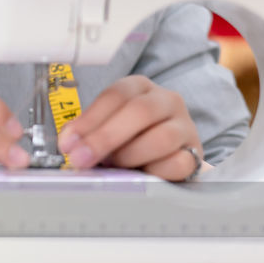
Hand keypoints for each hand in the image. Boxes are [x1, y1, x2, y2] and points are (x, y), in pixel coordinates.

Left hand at [57, 76, 204, 180]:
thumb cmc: (129, 139)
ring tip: (114, 166)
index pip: (116, 95)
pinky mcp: (194, 153)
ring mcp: (184, 126)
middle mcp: (166, 100)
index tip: (68, 143)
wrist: (165, 156)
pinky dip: (155, 171)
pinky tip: (140, 175)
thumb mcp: (106, 127)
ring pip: (162, 137)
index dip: (89, 120)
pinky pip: (178, 162)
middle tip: (81, 159)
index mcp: (139, 87)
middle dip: (105, 138)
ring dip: (130, 155)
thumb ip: (87, 132)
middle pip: (140, 111)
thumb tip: (69, 143)